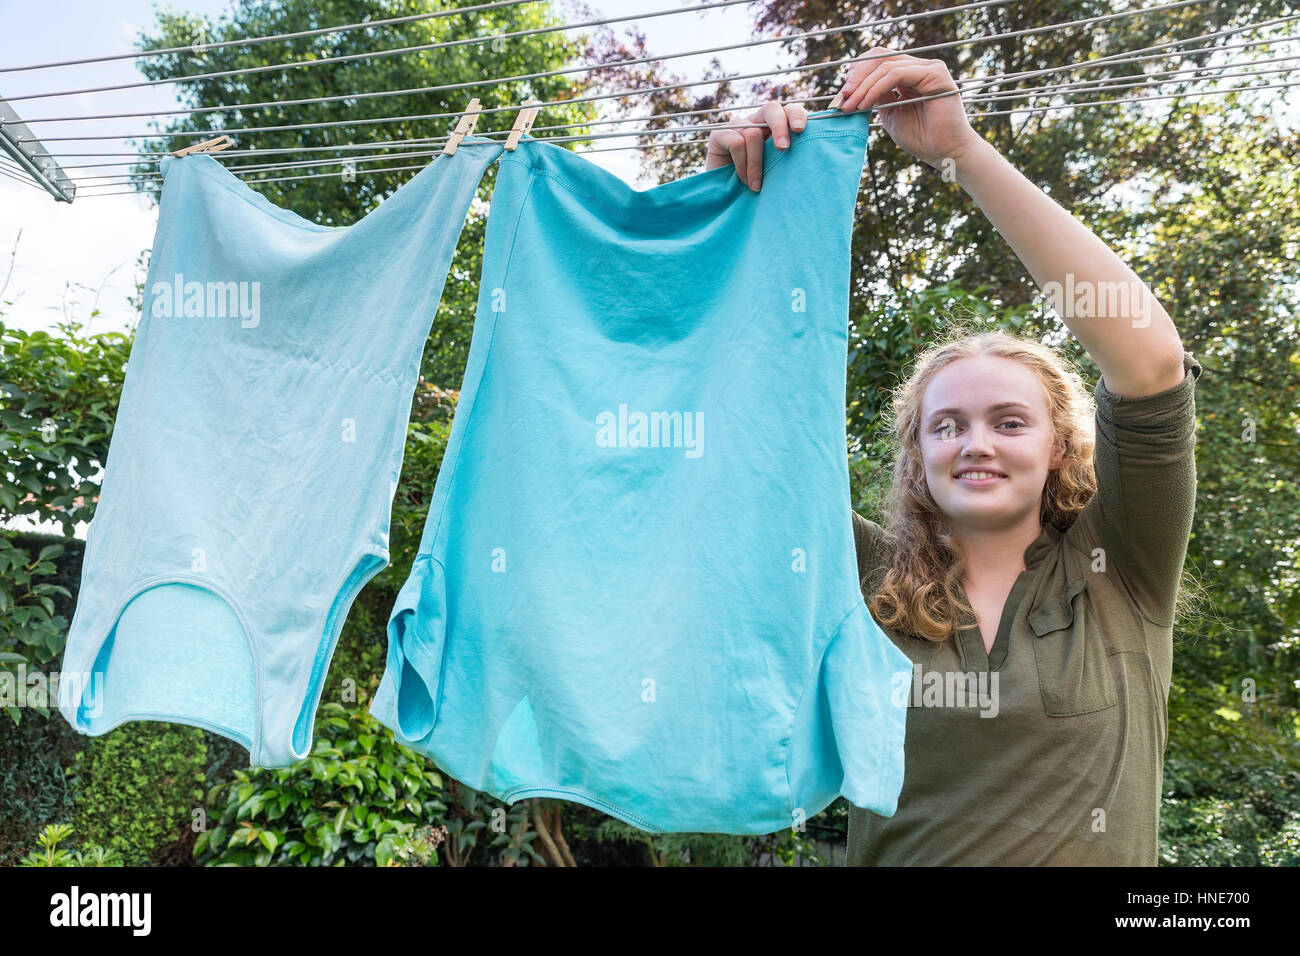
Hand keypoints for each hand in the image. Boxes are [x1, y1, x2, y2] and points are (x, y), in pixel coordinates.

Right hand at [704, 100, 807, 191]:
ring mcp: (737, 126)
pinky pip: (737, 143)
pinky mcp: (719, 134)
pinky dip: (742, 165)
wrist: (726, 198)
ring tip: (756, 186)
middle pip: (772, 108)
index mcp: (775, 126)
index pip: (789, 110)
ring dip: (756, 164)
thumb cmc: (757, 185)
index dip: (796, 115)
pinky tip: (743, 180)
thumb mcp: (777, 169)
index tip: (800, 130)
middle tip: (783, 149)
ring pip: (753, 134)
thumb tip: (812, 151)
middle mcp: (757, 121)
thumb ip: (789, 156)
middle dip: (780, 127)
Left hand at [835, 48, 981, 169]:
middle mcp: (920, 67)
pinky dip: (876, 88)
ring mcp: (929, 68)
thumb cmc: (921, 138)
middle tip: (842, 97)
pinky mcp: (935, 74)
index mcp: (910, 75)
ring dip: (863, 86)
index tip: (843, 93)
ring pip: (886, 66)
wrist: (946, 153)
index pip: (880, 60)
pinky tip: (865, 103)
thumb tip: (852, 89)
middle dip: (857, 77)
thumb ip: (876, 98)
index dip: (858, 72)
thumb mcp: (890, 114)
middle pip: (881, 57)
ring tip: (850, 105)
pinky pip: (897, 74)